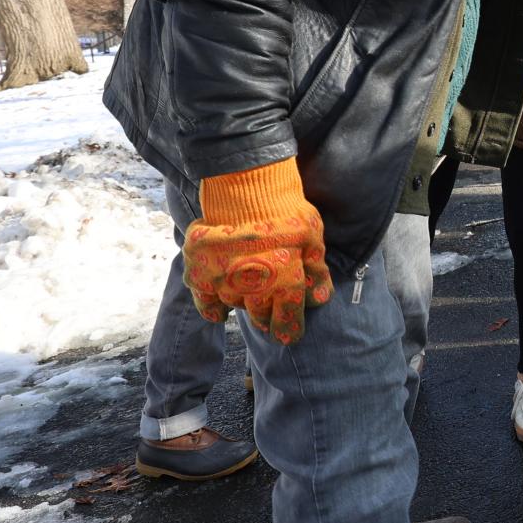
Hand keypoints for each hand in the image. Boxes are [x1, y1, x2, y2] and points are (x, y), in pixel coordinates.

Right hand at [183, 159, 332, 344]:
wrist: (246, 187)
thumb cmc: (286, 211)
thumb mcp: (312, 238)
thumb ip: (316, 271)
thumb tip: (320, 299)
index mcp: (284, 285)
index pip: (287, 323)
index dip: (289, 331)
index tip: (289, 334)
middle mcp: (253, 290)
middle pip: (261, 317)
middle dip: (268, 315)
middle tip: (270, 306)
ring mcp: (224, 284)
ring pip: (236, 305)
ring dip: (244, 300)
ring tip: (249, 286)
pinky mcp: (201, 275)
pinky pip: (206, 303)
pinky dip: (213, 308)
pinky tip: (220, 307)